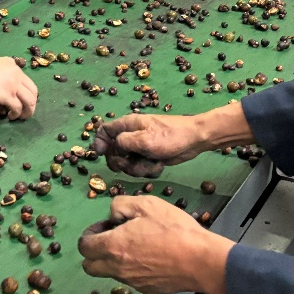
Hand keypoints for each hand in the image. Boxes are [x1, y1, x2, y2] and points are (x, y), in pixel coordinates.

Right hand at [0, 45, 37, 119]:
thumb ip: (0, 74)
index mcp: (13, 65)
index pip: (27, 81)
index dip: (27, 93)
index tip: (22, 100)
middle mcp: (17, 74)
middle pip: (33, 91)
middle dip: (32, 104)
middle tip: (25, 111)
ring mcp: (13, 85)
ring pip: (30, 101)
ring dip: (28, 111)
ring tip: (21, 117)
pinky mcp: (7, 95)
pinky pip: (18, 107)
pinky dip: (16, 114)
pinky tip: (11, 116)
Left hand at [77, 196, 232, 293]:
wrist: (201, 260)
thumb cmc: (174, 230)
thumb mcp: (146, 204)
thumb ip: (120, 206)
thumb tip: (113, 216)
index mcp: (113, 247)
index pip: (84, 247)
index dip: (89, 234)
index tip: (105, 227)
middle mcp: (118, 268)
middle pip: (90, 266)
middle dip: (94, 252)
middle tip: (112, 238)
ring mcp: (133, 282)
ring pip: (111, 273)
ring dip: (114, 260)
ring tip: (137, 244)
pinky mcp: (147, 290)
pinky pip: (130, 279)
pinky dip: (133, 269)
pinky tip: (152, 256)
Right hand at [94, 113, 210, 177]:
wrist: (194, 140)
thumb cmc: (170, 136)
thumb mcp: (144, 139)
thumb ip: (124, 142)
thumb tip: (114, 146)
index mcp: (127, 125)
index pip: (103, 131)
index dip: (99, 143)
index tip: (101, 155)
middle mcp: (131, 135)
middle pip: (113, 152)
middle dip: (121, 162)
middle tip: (129, 165)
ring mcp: (139, 147)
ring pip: (127, 163)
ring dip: (138, 168)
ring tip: (152, 164)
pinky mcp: (148, 156)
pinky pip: (139, 167)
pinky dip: (148, 169)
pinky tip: (159, 165)